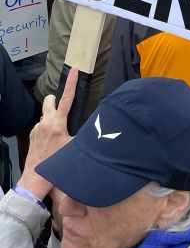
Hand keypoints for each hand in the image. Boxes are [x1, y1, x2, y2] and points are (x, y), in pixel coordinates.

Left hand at [18, 68, 77, 199]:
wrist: (37, 178)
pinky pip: (41, 125)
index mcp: (58, 123)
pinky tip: (51, 140)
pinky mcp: (32, 135)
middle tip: (62, 108)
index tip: (75, 69)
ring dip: (51, 117)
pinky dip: (46, 127)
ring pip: (45, 115)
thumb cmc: (57, 163)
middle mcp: (45, 122)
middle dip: (55, 100)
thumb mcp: (74, 148)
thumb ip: (84, 136)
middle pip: (50, 100)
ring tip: (58, 132)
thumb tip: (98, 129)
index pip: (67, 98)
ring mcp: (37, 128)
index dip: (72, 82)